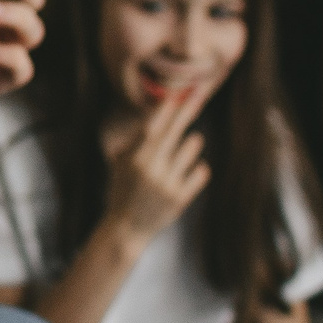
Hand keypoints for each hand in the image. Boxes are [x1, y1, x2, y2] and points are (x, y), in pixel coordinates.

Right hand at [101, 78, 211, 242]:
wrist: (126, 228)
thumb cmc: (123, 189)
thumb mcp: (121, 163)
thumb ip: (136, 140)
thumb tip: (156, 112)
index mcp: (133, 158)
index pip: (152, 126)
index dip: (165, 110)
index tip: (176, 94)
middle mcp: (150, 169)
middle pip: (174, 132)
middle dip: (186, 111)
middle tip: (198, 96)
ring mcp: (167, 184)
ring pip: (191, 148)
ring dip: (192, 142)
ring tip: (188, 144)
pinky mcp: (180, 198)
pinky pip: (201, 172)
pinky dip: (198, 167)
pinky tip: (191, 169)